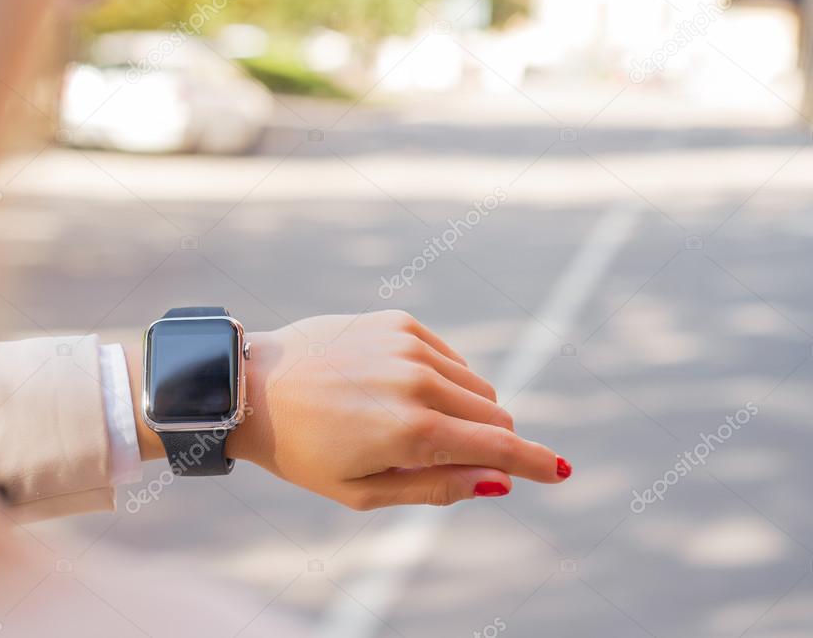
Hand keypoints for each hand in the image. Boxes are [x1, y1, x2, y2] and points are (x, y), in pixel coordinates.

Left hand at [225, 310, 570, 509]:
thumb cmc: (304, 451)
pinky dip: (442, 379)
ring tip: (410, 423)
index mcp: (413, 431)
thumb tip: (497, 482)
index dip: (535, 463)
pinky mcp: (400, 321)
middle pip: (495, 415)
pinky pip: (450, 357)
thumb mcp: (364, 491)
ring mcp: (410, 345)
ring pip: (476, 385)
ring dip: (465, 410)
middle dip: (489, 442)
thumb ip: (437, 487)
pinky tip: (398, 389)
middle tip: (450, 456)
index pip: (498, 447)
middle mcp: (419, 381)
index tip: (561, 471)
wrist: (252, 386)